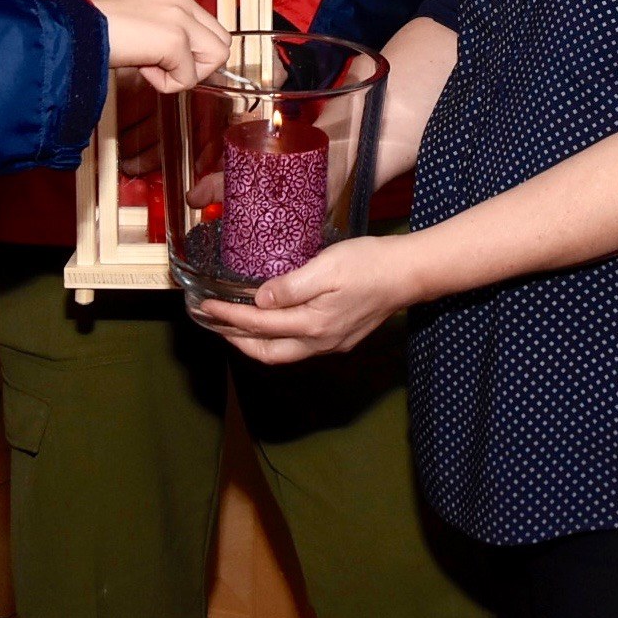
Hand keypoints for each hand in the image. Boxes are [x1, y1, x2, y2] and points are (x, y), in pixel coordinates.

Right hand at [95, 0, 230, 91]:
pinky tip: (143, 69)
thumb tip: (186, 63)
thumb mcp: (139, 26)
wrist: (72, 31)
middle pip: (222, 43)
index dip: (194, 54)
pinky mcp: (174, 39)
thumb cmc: (95, 33)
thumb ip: (165, 36)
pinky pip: (189, 78)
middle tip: (162, 67)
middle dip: (197, 64)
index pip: (211, 29)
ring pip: (215, 59)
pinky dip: (167, 84)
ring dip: (185, 74)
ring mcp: (179, 18)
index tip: (164, 60)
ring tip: (151, 67)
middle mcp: (180, 0)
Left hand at [188, 235, 418, 363]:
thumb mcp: (327, 267)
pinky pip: (299, 346)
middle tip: (213, 324)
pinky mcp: (342, 338)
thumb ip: (291, 286)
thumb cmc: (370, 263)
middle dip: (236, 341)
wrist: (410, 273)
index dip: (228, 317)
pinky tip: (273, 323)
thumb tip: (260, 301)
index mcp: (313, 324)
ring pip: (283, 353)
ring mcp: (332, 343)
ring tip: (236, 326)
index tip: (206, 307)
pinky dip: (277, 338)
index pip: (258, 324)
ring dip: (256, 342)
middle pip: (267, 353)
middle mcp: (320, 342)